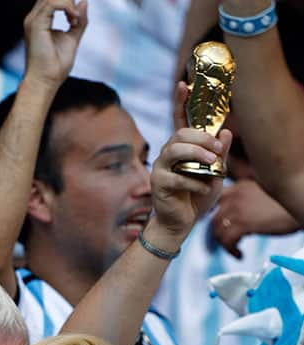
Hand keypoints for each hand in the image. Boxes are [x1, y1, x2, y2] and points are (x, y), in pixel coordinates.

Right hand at [24, 0, 87, 90]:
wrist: (45, 82)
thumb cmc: (55, 68)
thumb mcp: (72, 39)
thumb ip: (79, 21)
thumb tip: (84, 1)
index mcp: (40, 20)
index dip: (67, 1)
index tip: (76, 18)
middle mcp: (34, 17)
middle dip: (68, 0)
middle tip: (76, 17)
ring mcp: (33, 20)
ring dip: (69, 3)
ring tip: (76, 19)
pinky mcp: (36, 24)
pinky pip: (53, 3)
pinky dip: (67, 6)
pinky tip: (73, 19)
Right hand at [147, 82, 231, 243]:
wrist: (181, 223)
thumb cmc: (197, 196)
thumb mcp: (216, 174)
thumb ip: (220, 154)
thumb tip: (225, 132)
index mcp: (182, 147)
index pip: (180, 119)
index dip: (180, 101)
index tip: (183, 83)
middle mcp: (169, 152)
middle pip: (181, 133)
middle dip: (201, 138)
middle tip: (217, 149)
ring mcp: (161, 167)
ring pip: (176, 149)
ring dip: (197, 156)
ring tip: (212, 166)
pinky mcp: (158, 183)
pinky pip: (176, 176)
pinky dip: (193, 183)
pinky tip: (201, 189)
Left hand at [211, 179, 299, 258]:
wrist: (298, 203)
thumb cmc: (285, 203)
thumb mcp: (262, 195)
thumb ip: (246, 201)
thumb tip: (238, 216)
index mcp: (239, 187)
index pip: (215, 201)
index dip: (213, 216)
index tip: (218, 227)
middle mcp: (235, 196)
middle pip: (213, 219)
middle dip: (217, 235)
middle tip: (225, 244)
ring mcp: (237, 209)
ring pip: (217, 231)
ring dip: (224, 245)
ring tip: (235, 249)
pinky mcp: (243, 223)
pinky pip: (226, 241)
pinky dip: (231, 251)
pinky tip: (240, 254)